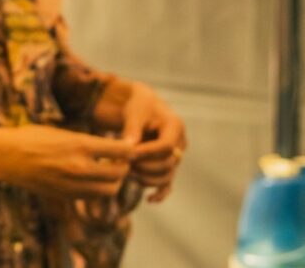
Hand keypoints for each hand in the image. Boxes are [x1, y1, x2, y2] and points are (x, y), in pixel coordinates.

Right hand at [0, 125, 132, 197]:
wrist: (6, 156)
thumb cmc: (31, 137)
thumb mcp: (61, 132)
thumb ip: (86, 142)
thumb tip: (110, 148)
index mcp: (80, 145)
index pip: (121, 151)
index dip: (129, 149)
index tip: (128, 147)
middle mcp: (80, 167)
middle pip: (119, 174)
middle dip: (124, 168)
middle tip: (121, 161)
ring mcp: (73, 184)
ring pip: (109, 190)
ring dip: (113, 181)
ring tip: (108, 172)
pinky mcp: (66, 196)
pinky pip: (92, 196)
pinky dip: (97, 189)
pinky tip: (91, 179)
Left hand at [118, 82, 185, 202]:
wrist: (143, 106)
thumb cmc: (138, 106)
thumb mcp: (135, 112)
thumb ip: (132, 129)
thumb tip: (128, 147)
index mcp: (175, 126)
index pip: (166, 146)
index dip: (147, 153)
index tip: (129, 155)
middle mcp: (180, 144)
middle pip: (167, 163)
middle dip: (145, 166)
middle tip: (124, 165)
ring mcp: (176, 157)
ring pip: (167, 175)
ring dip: (147, 178)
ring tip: (127, 174)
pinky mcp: (168, 166)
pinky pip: (168, 183)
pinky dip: (161, 193)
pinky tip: (150, 200)